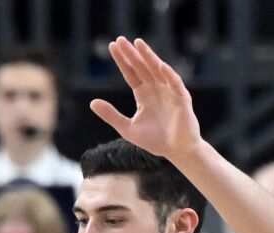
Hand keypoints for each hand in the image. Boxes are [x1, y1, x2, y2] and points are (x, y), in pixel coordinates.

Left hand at [90, 37, 201, 160]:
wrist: (176, 151)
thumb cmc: (154, 140)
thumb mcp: (127, 128)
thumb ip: (111, 115)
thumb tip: (92, 103)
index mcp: (143, 94)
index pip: (131, 73)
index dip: (122, 60)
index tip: (112, 46)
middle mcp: (156, 89)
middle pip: (142, 67)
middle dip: (131, 54)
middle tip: (120, 39)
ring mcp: (169, 92)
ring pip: (157, 70)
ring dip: (149, 56)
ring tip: (138, 43)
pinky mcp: (182, 99)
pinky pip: (175, 84)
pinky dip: (168, 74)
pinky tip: (159, 65)